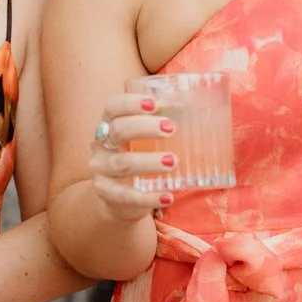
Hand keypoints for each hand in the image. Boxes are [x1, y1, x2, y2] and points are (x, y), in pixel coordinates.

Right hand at [86, 90, 172, 222]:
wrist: (118, 199)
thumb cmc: (138, 159)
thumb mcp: (144, 141)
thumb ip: (162, 125)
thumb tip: (199, 110)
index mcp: (110, 125)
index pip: (112, 107)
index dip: (130, 103)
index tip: (154, 103)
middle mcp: (101, 145)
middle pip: (118, 130)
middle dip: (145, 127)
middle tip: (171, 128)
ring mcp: (102, 170)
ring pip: (123, 163)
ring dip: (149, 161)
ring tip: (173, 161)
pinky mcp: (108, 194)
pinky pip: (128, 196)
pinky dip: (149, 197)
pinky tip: (168, 196)